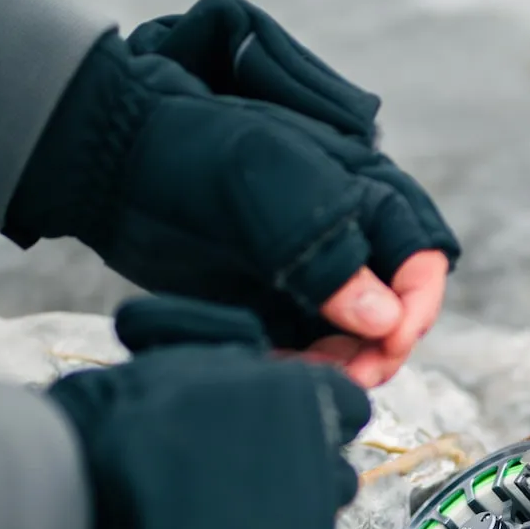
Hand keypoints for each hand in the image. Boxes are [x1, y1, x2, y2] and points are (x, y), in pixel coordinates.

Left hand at [6, 2, 458, 386]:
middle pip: (394, 305)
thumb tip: (382, 320)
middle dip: (383, 346)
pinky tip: (272, 374)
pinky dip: (298, 368)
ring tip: (307, 379)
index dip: (418, 303)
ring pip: (353, 335)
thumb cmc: (189, 149)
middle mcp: (345, 234)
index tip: (392, 342)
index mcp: (361, 188)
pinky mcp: (270, 304)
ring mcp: (307, 273)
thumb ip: (324, 251)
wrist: (108, 160)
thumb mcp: (263, 184)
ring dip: (342, 364)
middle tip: (354, 377)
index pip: (421, 255)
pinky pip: (304, 348)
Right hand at [45, 296, 369, 528]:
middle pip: (335, 472)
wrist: (66, 506)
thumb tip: (260, 353)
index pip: (347, 406)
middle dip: (297, 476)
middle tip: (227, 485)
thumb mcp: (167, 353)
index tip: (267, 430)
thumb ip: (224, 343)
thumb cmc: (108, 421)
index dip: (309, 418)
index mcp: (299, 397)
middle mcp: (317, 462)